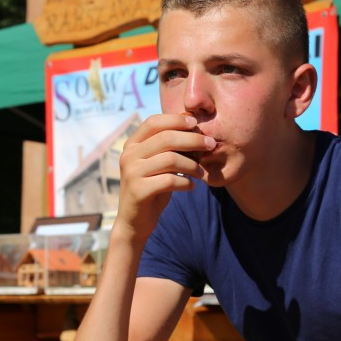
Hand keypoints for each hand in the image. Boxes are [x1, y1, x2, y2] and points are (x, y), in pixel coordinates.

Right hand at [114, 113, 215, 243]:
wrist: (135, 221)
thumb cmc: (152, 188)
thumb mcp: (158, 163)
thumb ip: (168, 146)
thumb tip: (193, 124)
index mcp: (131, 145)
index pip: (154, 122)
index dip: (176, 120)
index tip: (196, 124)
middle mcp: (128, 155)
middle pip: (166, 138)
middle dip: (193, 140)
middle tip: (211, 144)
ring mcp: (131, 173)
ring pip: (170, 159)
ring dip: (192, 165)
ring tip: (201, 173)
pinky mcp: (138, 190)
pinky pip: (170, 181)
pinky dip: (186, 183)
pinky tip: (191, 187)